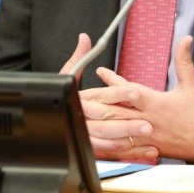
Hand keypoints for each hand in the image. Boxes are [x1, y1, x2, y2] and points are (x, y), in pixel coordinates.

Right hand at [61, 34, 156, 160]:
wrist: (44, 123)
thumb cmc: (63, 98)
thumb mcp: (67, 76)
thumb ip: (79, 57)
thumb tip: (84, 38)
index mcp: (79, 99)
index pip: (101, 96)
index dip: (119, 93)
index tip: (136, 92)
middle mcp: (82, 119)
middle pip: (106, 122)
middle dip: (128, 124)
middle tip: (148, 124)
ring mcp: (86, 136)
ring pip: (108, 141)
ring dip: (129, 142)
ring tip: (149, 140)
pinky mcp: (91, 149)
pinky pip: (111, 154)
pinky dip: (130, 155)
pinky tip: (146, 153)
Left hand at [92, 36, 193, 163]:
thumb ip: (185, 61)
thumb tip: (185, 39)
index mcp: (158, 104)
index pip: (129, 90)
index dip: (113, 80)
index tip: (101, 72)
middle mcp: (150, 121)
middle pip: (117, 112)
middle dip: (98, 104)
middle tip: (82, 97)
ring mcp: (149, 138)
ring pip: (119, 130)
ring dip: (101, 124)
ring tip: (86, 117)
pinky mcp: (153, 149)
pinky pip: (128, 147)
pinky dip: (114, 143)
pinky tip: (104, 140)